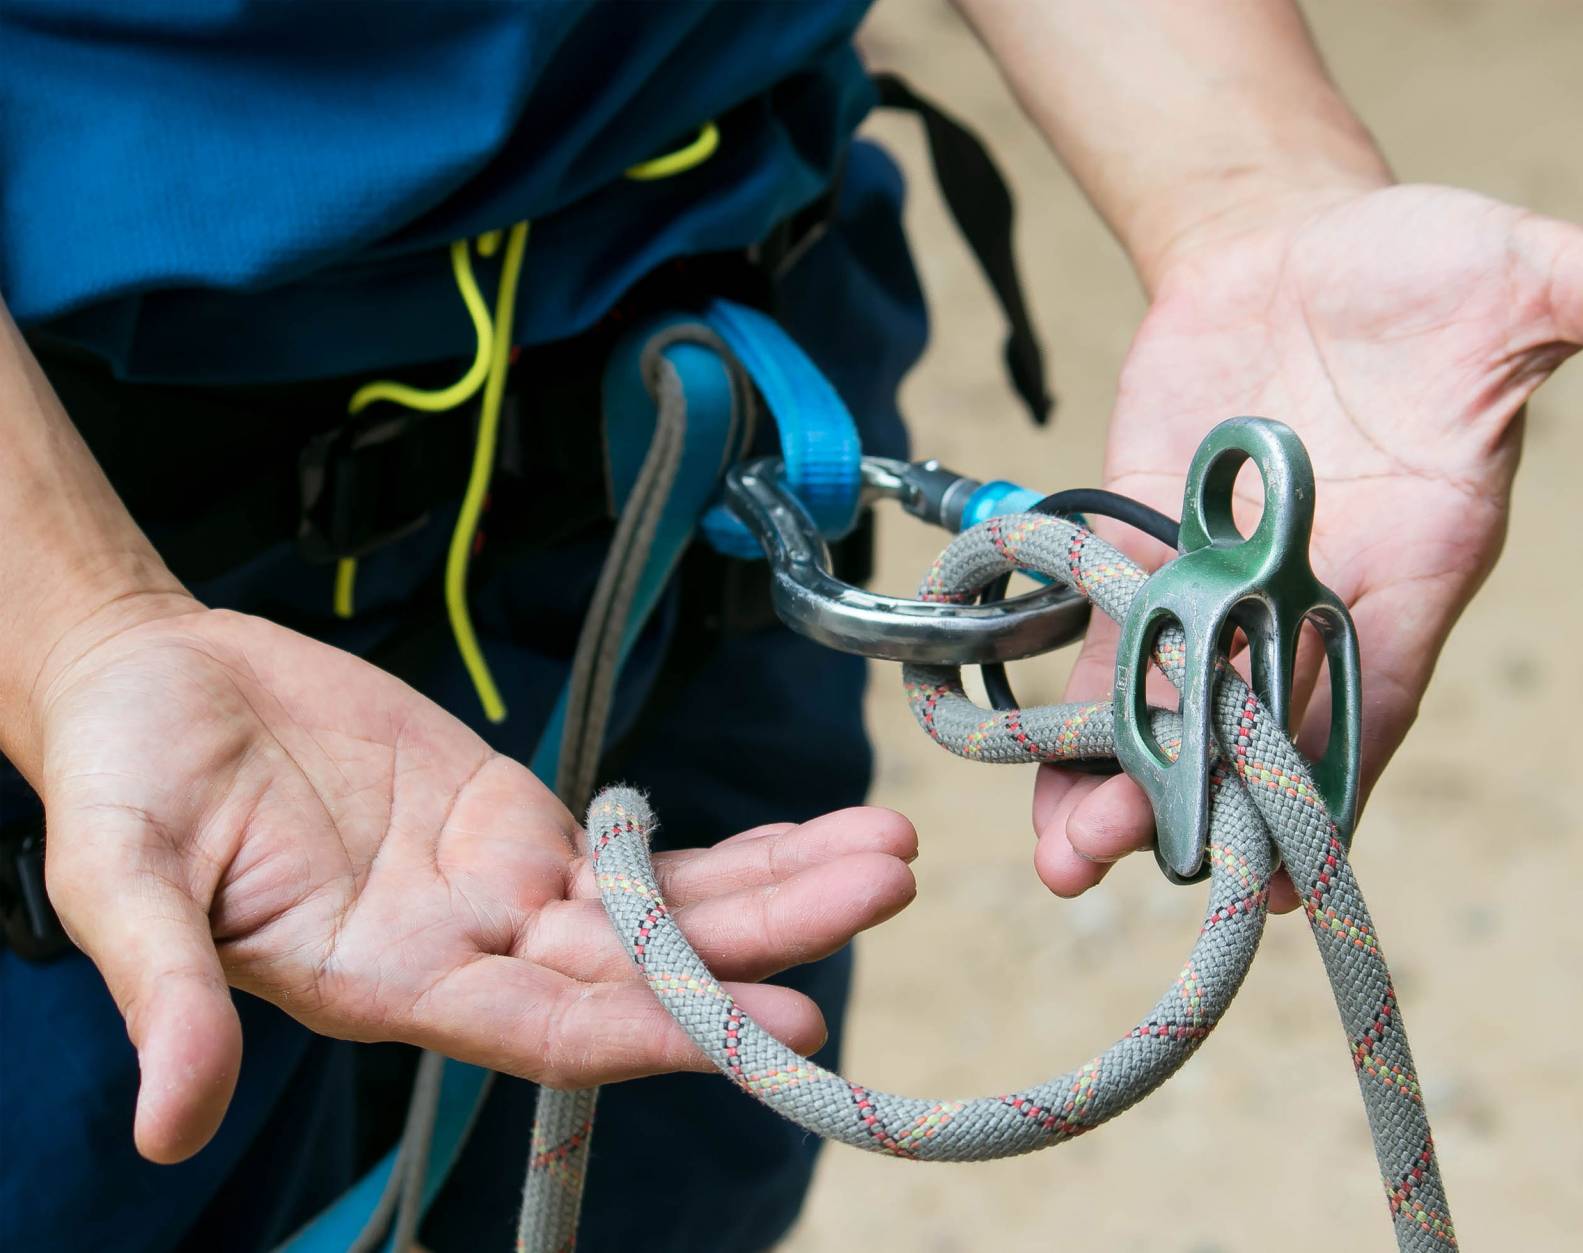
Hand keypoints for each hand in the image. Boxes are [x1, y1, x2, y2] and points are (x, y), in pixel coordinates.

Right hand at [31, 603, 917, 1162]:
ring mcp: (507, 890)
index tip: (781, 1028)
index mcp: (388, 984)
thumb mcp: (121, 882)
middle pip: (645, 964)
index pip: (553, 1027)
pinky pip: (646, 849)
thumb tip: (170, 1124)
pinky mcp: (524, 825)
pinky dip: (734, 848)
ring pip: (665, 906)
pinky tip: (819, 836)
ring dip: (780, 887)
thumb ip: (166, 992)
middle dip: (767, 938)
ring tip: (889, 853)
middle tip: (885, 887)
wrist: (152, 686)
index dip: (668, 1031)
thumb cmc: (120, 784)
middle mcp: (469, 954)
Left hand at [1032, 182, 1582, 898]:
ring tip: (1066, 858)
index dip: (1340, 778)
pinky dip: (1078, 701)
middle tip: (1132, 862)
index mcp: (1421, 556)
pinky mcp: (1149, 544)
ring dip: (1122, 774)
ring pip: (1178, 698)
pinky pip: (1111, 638)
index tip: (1292, 871)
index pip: (1380, 690)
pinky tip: (1036, 776)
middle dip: (1205, 794)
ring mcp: (1227, 575)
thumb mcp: (1525, 266)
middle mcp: (1321, 588)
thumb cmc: (1426, 263)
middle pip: (1266, 718)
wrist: (1296, 239)